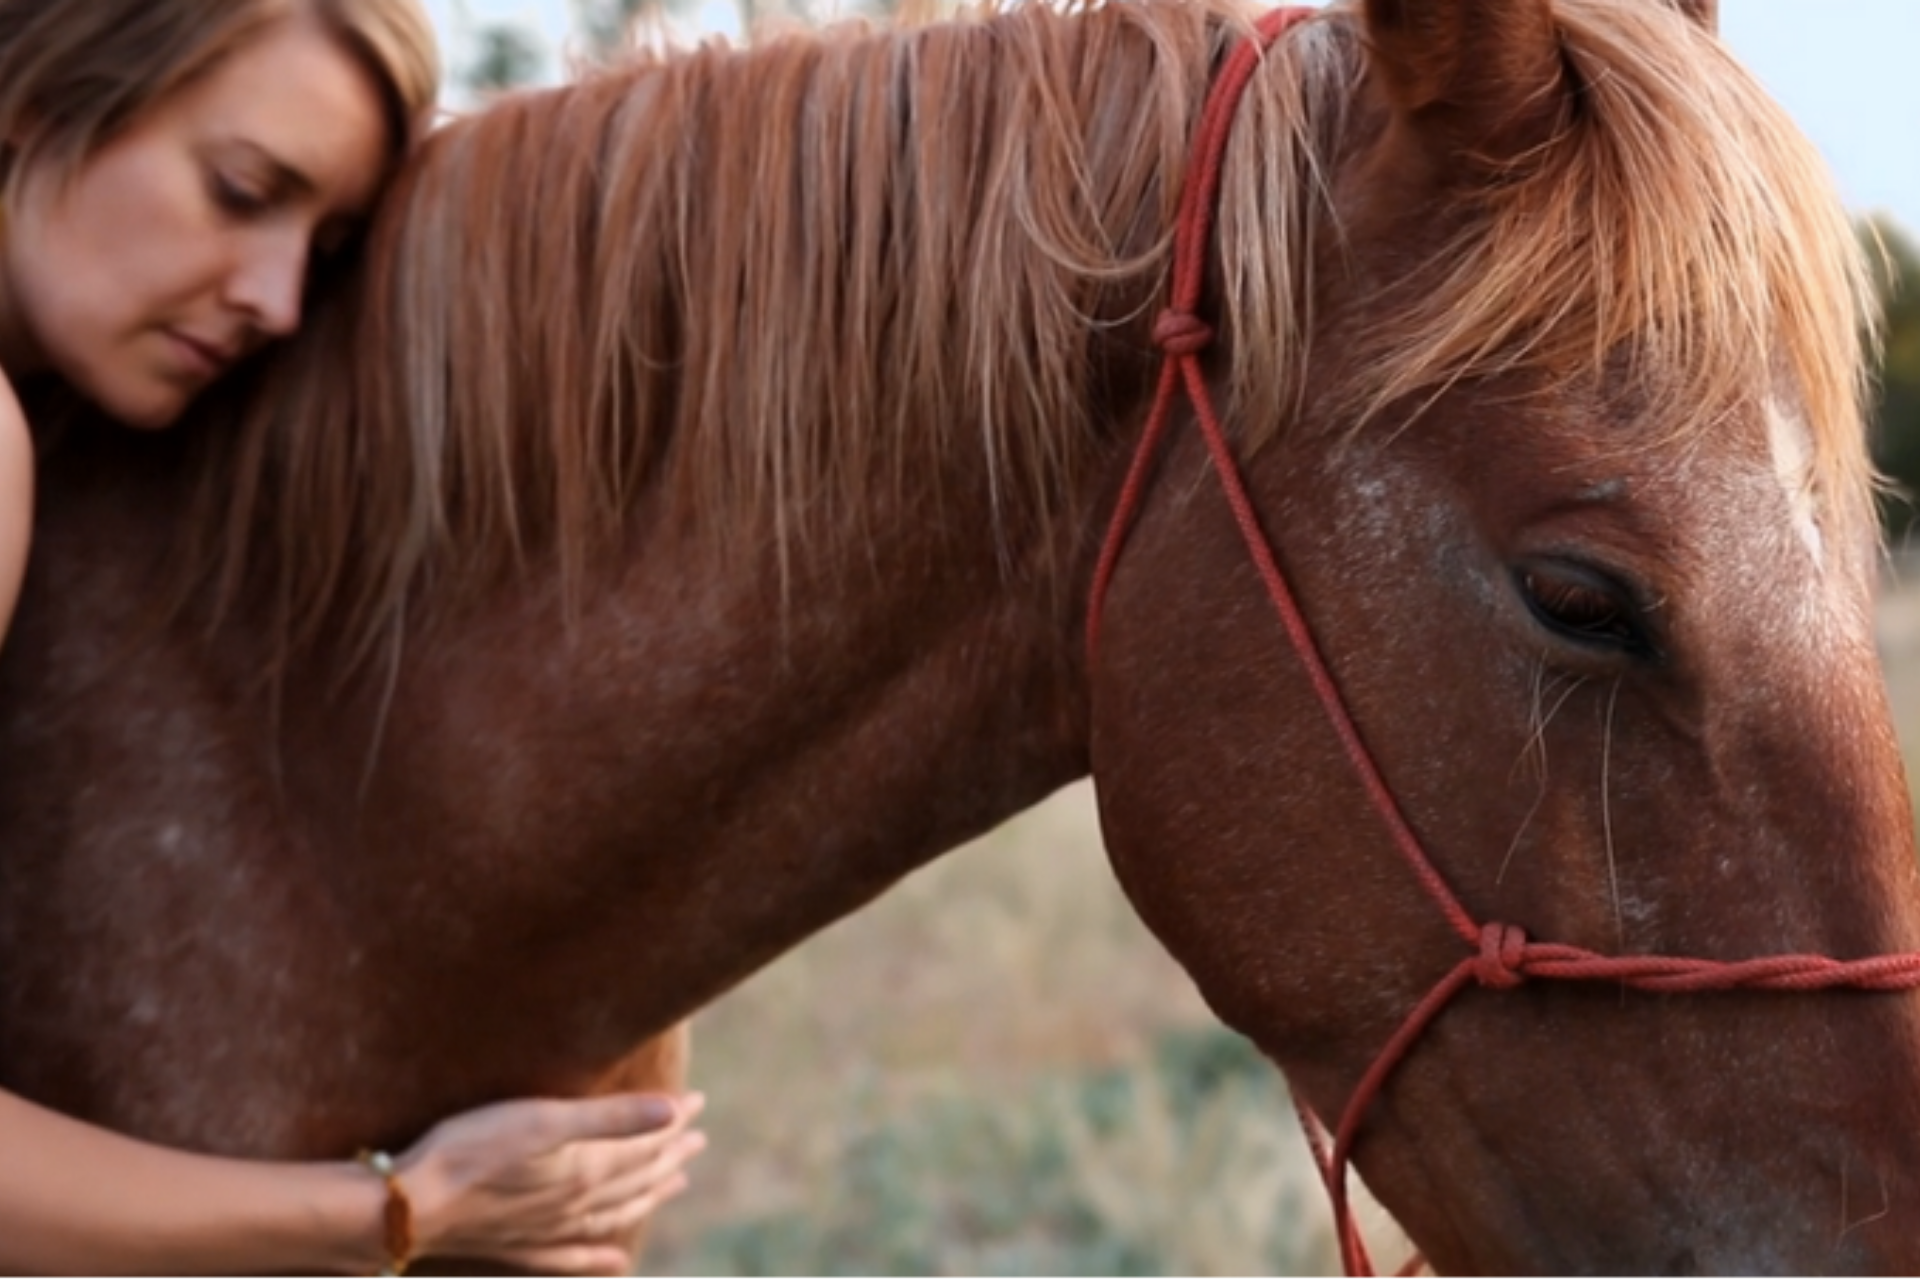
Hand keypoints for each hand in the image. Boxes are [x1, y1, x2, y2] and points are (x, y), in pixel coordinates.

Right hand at [391, 1090, 706, 1273]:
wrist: (411, 1206)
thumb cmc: (473, 1149)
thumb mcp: (545, 1119)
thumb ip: (611, 1118)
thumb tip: (674, 1112)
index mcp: (585, 1170)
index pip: (645, 1143)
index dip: (673, 1122)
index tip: (697, 1104)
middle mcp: (575, 1205)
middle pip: (637, 1178)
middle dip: (670, 1155)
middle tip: (697, 1140)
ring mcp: (547, 1231)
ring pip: (614, 1214)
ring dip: (648, 1195)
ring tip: (675, 1183)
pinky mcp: (519, 1248)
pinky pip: (573, 1257)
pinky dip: (600, 1258)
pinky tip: (618, 1262)